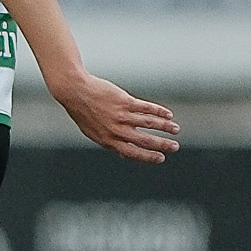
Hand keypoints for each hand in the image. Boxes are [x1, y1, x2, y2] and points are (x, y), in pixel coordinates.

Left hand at [51, 68, 179, 163]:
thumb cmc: (84, 113)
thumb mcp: (93, 132)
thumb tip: (124, 154)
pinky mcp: (125, 101)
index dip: (148, 157)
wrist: (75, 92)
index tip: (161, 158)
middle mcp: (115, 130)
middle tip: (175, 147)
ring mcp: (121, 115)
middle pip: (144, 140)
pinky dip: (159, 111)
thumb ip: (110, 142)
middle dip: (162, 144)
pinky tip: (168, 114)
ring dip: (165, 127)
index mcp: (108, 140)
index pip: (132, 153)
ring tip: (175, 129)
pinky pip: (146, 108)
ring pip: (149, 123)